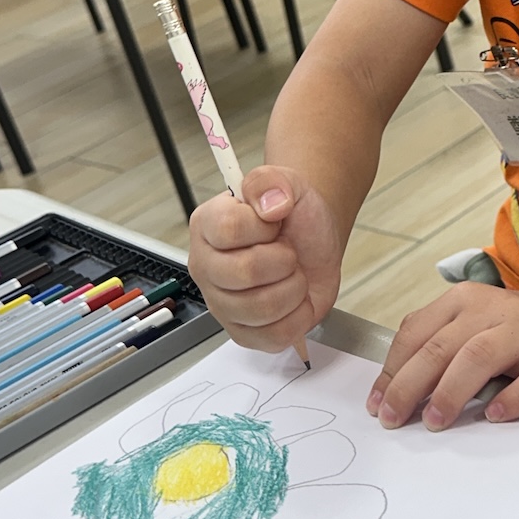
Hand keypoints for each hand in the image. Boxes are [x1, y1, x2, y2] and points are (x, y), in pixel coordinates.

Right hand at [188, 165, 341, 351]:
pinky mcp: (243, 333)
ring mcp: (221, 304)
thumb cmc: (293, 217)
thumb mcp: (288, 184)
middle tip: (288, 253)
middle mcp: (206, 267)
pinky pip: (274, 336)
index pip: (229, 230)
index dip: (264, 226)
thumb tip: (271, 203)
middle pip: (245, 273)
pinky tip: (294, 300)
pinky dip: (298, 316)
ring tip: (291, 275)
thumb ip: (272, 182)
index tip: (275, 222)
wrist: (312, 244)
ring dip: (293, 288)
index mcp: (207, 226)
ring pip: (261, 308)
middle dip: (284, 260)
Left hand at [366, 281, 518, 431]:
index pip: (416, 333)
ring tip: (434, 421)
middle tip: (393, 419)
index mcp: (464, 301)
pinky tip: (493, 416)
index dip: (392, 371)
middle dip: (410, 385)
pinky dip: (512, 398)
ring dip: (451, 391)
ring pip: (479, 355)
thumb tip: (392, 393)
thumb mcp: (472, 328)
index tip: (377, 404)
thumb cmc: (516, 336)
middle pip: (441, 346)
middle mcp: (494, 309)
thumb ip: (438, 347)